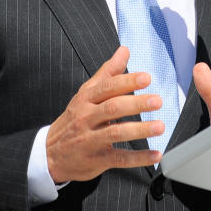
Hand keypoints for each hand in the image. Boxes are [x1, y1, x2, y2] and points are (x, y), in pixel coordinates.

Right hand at [46, 47, 164, 182]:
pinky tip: (155, 154)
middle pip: (112, 108)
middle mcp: (87, 118)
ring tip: (159, 126)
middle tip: (157, 101)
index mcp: (86, 99)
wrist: (50, 154)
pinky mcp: (96, 159)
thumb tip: (124, 51)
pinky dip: (138, 158)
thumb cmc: (74, 120)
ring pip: (116, 132)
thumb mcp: (86, 94)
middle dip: (136, 104)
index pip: (107, 87)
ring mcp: (90, 140)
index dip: (127, 82)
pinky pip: (119, 158)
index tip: (146, 78)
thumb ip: (108, 73)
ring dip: (140, 129)